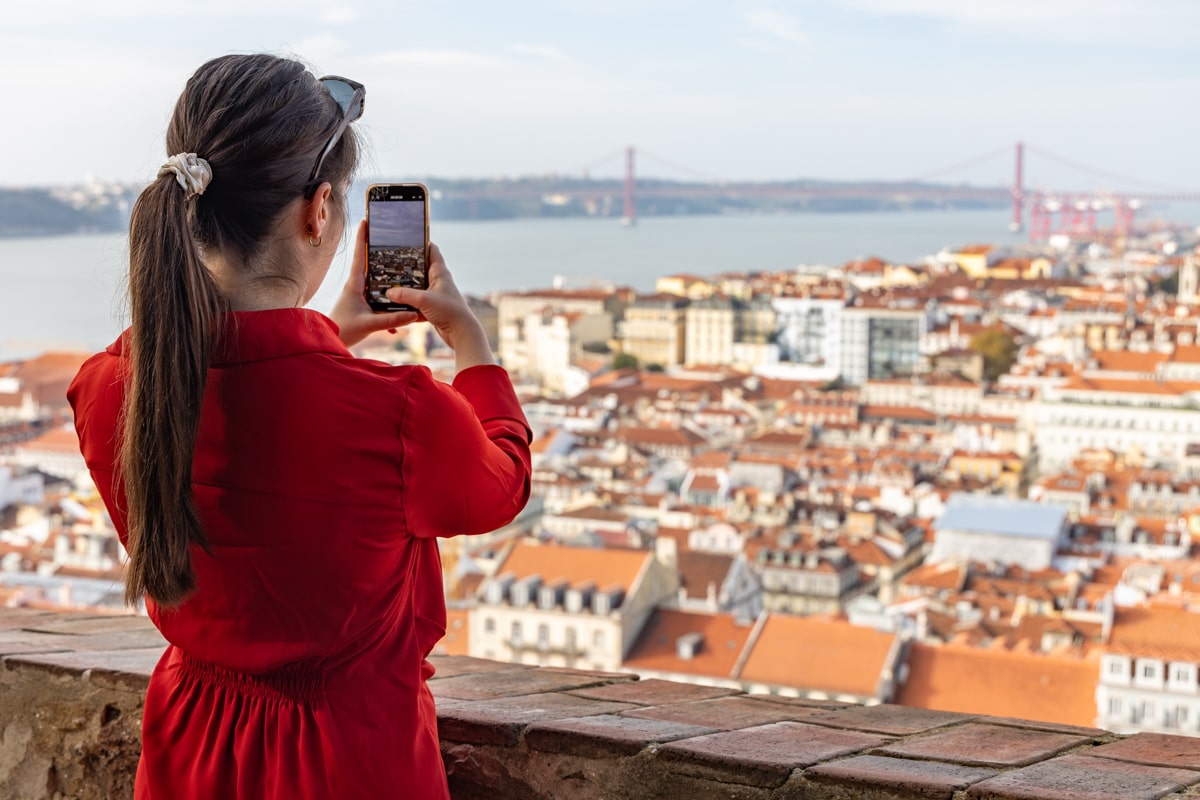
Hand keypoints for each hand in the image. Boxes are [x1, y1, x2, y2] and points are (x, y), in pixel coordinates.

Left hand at [328, 220, 418, 347]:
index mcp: (355, 284)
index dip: (363, 237)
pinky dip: (390, 308)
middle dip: (380, 252)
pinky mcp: (363, 306)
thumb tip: (413, 313)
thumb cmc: (343, 330)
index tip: (367, 220)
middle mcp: (357, 286)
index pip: (360, 256)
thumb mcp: (369, 324)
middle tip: (391, 238)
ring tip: (404, 277)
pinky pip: (380, 300)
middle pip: (370, 264)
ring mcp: (359, 296)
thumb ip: (391, 319)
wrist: (330, 342)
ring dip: (389, 282)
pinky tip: (399, 321)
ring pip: (377, 283)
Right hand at [386, 244, 494, 370]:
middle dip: (407, 266)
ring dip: (405, 287)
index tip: (407, 237)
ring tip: (389, 282)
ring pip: (417, 287)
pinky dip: (407, 303)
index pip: (432, 251)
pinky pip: (417, 302)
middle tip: (390, 261)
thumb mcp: (424, 300)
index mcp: (440, 273)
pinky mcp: (433, 308)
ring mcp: (436, 295)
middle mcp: (439, 281)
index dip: (421, 242)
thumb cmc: (449, 312)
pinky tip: (395, 304)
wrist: (461, 333)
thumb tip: (388, 292)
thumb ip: (405, 295)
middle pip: (421, 268)